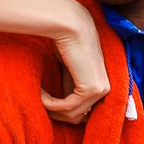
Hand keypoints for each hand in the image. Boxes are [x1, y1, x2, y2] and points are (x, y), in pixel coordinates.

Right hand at [40, 0, 110, 124]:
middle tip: (39, 102)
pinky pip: (66, 107)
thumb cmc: (66, 42)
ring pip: (71, 115)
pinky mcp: (91, 89)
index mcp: (101, 85)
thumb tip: (62, 108)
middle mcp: (105, 90)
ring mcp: (101, 90)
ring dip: (50, 108)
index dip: (62, 112)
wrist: (70, 25)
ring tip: (38, 94)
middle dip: (55, 114)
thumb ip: (71, 86)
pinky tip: (40, 93)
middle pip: (77, 117)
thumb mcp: (70, 70)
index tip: (46, 104)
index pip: (83, 113)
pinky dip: (50, 104)